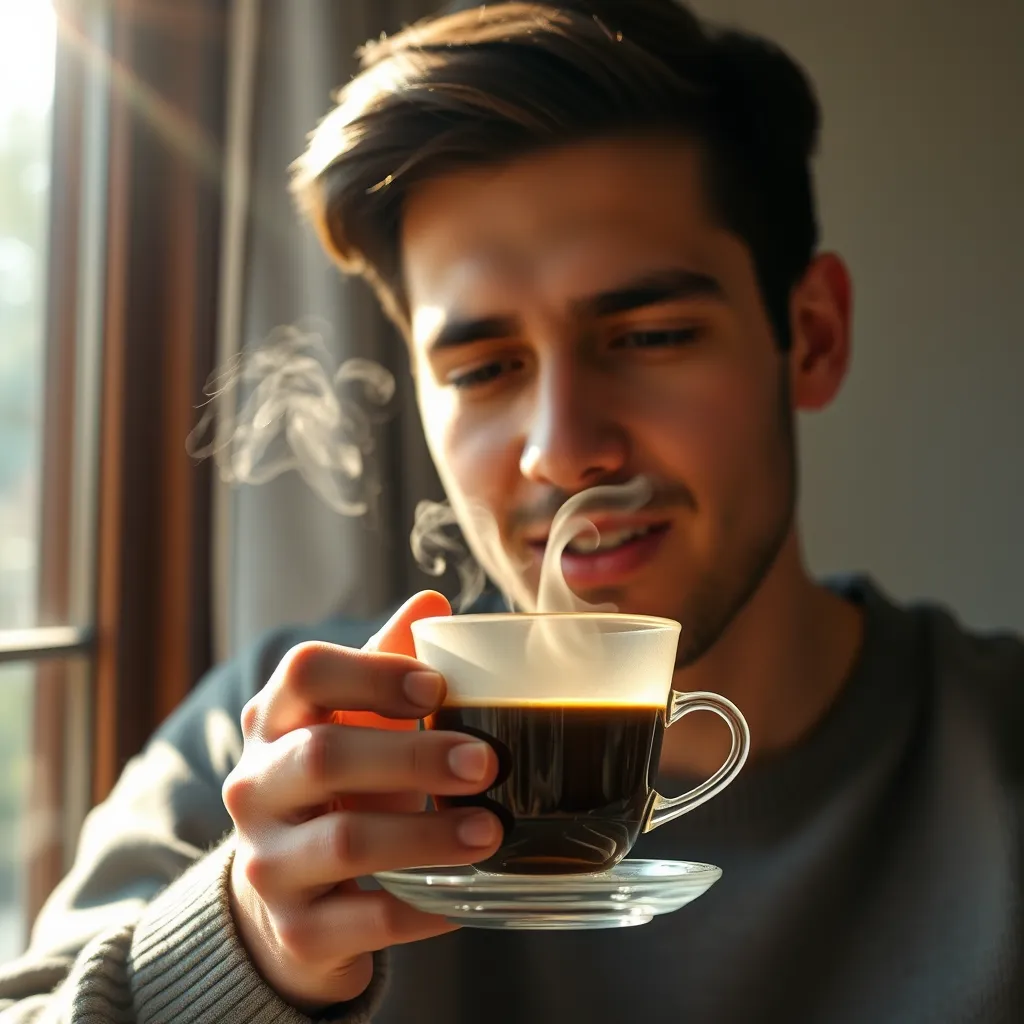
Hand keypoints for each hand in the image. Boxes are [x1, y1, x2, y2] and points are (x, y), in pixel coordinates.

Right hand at [223, 591, 501, 1011]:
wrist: (288, 891)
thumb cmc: (338, 783)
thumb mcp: (354, 719)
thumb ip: (388, 661)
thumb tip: (433, 601)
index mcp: (275, 720)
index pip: (304, 673)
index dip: (372, 673)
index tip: (438, 687)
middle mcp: (256, 787)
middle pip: (322, 757)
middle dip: (411, 757)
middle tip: (487, 762)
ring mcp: (269, 862)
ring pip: (343, 843)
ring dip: (426, 834)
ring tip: (491, 831)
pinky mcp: (296, 929)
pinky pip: (363, 920)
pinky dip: (421, 907)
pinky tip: (467, 893)